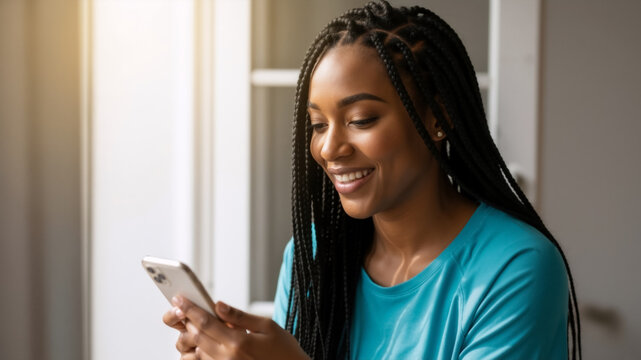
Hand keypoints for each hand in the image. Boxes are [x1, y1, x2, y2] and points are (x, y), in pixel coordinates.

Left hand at [163, 296, 309, 359]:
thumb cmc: (284, 352)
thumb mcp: (268, 327)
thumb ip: (240, 316)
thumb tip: (219, 305)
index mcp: (239, 343)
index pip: (206, 322)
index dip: (190, 309)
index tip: (179, 298)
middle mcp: (228, 358)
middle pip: (197, 336)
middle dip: (187, 320)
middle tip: (181, 307)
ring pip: (198, 350)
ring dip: (193, 336)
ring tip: (195, 324)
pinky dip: (200, 350)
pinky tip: (206, 342)